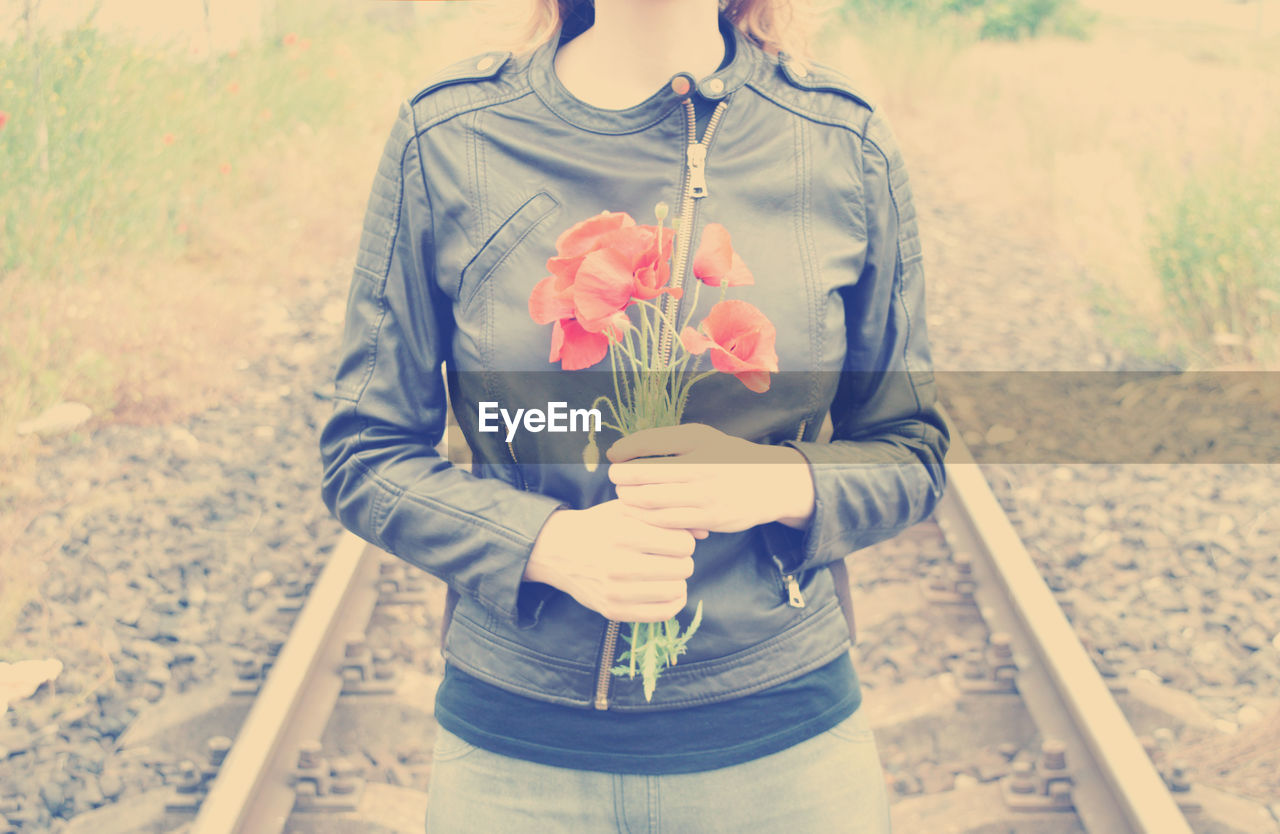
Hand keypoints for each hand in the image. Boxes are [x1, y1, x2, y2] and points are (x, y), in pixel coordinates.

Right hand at [524, 500, 696, 621]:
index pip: (682, 544)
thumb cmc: (598, 526)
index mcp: (624, 535)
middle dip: (682, 561)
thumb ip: (666, 517)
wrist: (558, 551)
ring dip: (678, 582)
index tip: (674, 540)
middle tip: (670, 557)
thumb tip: (704, 532)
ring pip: (676, 591)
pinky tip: (668, 591)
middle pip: (683, 568)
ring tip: (667, 573)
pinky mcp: (613, 611)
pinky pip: (662, 614)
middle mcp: (619, 565)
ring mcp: (616, 592)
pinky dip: (673, 603)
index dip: (684, 541)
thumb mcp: (627, 510)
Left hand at [606, 423, 815, 534]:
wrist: (770, 483)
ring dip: (631, 502)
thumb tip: (619, 451)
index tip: (613, 458)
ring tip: (625, 497)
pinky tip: (641, 515)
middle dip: (622, 481)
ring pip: (653, 504)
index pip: (648, 447)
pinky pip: (669, 523)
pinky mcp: (709, 520)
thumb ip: (662, 441)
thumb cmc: (726, 457)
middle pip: (645, 478)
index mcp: (697, 443)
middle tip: (616, 480)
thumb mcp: (700, 438)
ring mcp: (706, 497)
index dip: (623, 455)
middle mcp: (702, 469)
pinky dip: (649, 520)